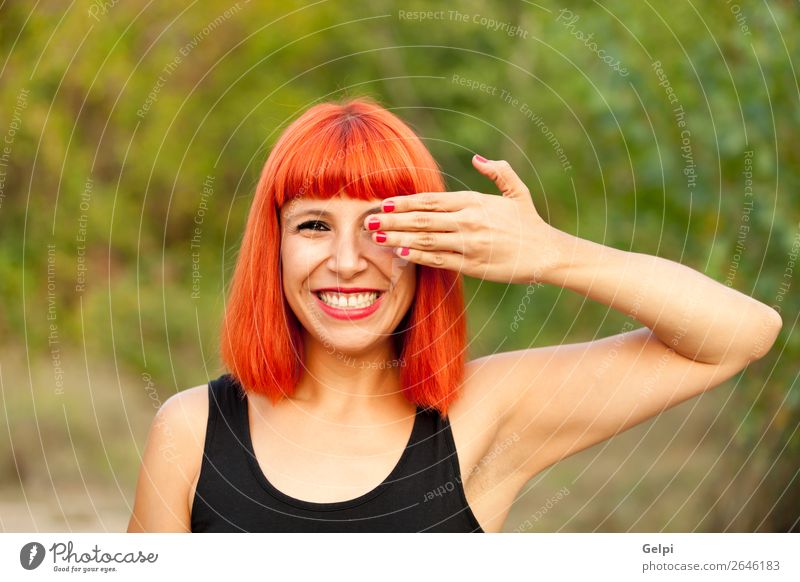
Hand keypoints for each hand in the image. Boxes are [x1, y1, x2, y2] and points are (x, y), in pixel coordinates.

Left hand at [363, 155, 561, 284]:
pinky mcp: (471, 264)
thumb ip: (498, 172)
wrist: (546, 253)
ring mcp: (469, 244)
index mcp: (474, 202)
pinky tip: (400, 254)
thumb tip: (477, 159)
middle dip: (392, 219)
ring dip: (397, 238)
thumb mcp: (517, 191)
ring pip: (425, 239)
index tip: (384, 203)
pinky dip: (417, 256)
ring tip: (377, 236)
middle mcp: (468, 221)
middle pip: (421, 219)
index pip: (431, 200)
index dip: (404, 202)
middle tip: (369, 219)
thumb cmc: (529, 223)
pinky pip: (438, 260)